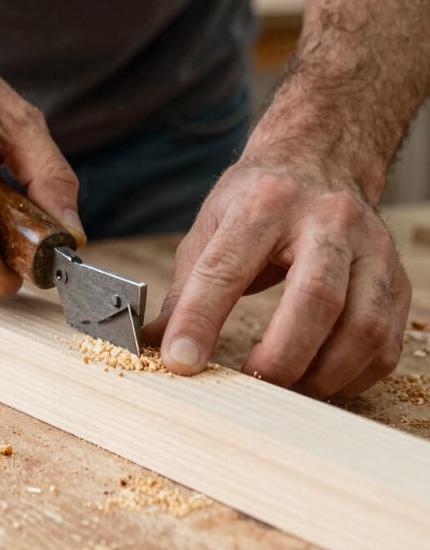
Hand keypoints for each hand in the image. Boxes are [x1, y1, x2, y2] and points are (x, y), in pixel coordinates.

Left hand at [142, 158, 410, 398]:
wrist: (321, 160)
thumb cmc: (259, 199)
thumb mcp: (211, 226)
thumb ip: (185, 288)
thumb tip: (154, 344)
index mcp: (266, 203)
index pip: (228, 268)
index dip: (200, 320)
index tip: (180, 362)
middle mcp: (327, 220)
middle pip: (315, 298)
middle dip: (280, 357)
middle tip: (251, 384)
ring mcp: (370, 248)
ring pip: (362, 326)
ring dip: (321, 374)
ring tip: (285, 389)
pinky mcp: (395, 277)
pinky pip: (386, 341)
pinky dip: (353, 375)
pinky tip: (322, 378)